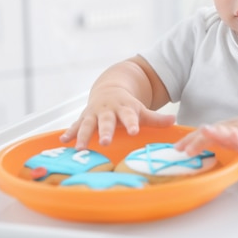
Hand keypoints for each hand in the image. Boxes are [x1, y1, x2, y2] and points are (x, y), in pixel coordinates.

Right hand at [60, 86, 174, 148]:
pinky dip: (69, 133)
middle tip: (105, 142)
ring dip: (83, 136)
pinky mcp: (83, 118)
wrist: (109, 90)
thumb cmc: (127, 106)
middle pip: (107, 121)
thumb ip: (156, 119)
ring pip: (87, 125)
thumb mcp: (141, 110)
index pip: (129, 117)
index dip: (131, 124)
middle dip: (105, 131)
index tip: (133, 131)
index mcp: (124, 109)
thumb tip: (174, 121)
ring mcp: (94, 114)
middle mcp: (108, 111)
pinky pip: (75, 126)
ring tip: (80, 148)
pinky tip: (63, 141)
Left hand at [174, 114, 237, 157]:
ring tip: (206, 131)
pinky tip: (234, 135)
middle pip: (211, 134)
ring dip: (216, 132)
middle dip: (197, 140)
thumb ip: (210, 140)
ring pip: (227, 132)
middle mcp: (228, 130)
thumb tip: (186, 148)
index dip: (188, 140)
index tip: (175, 148)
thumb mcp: (226, 137)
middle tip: (183, 148)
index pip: (201, 135)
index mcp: (219, 131)